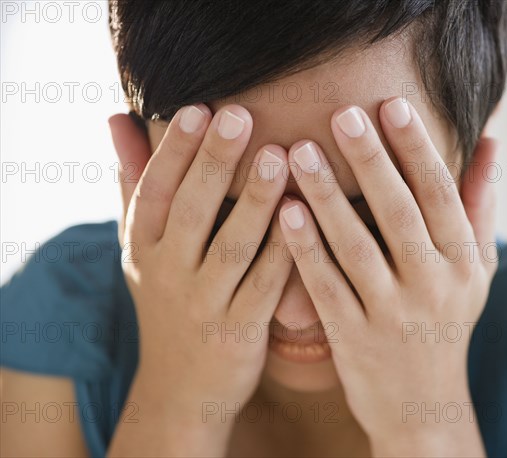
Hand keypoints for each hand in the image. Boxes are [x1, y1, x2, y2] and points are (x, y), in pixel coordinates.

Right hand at [108, 105, 291, 453]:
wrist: (180, 389)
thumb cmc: (167, 302)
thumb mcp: (140, 250)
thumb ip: (134, 185)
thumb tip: (118, 120)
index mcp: (145, 250)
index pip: (155, 192)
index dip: (174, 150)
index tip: (198, 108)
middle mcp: (170, 275)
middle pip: (192, 212)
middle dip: (215, 162)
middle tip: (240, 116)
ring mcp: (205, 305)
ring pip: (233, 246)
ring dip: (255, 201)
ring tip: (279, 156)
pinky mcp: (241, 331)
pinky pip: (266, 285)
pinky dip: (284, 250)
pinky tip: (303, 214)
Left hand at [278, 97, 497, 455]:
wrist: (422, 407)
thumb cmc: (446, 323)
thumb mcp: (475, 268)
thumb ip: (478, 205)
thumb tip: (489, 141)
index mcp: (463, 262)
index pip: (439, 194)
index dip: (416, 148)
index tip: (390, 105)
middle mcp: (432, 286)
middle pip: (399, 213)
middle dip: (371, 161)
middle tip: (342, 114)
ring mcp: (390, 314)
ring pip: (357, 247)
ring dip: (328, 198)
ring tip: (300, 153)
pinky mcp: (352, 338)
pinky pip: (326, 286)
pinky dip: (305, 250)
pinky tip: (285, 213)